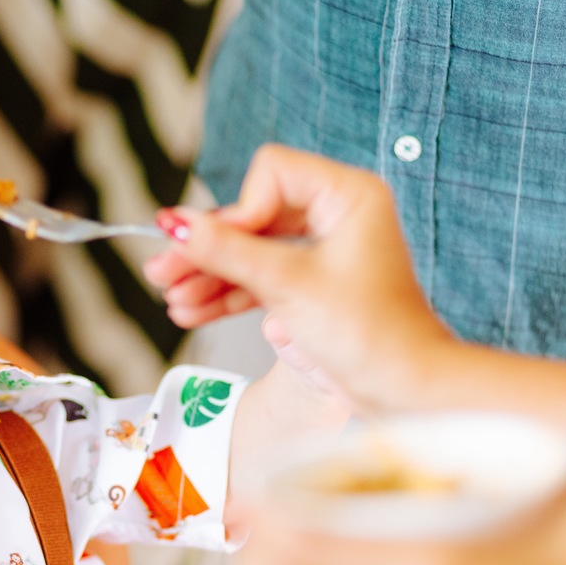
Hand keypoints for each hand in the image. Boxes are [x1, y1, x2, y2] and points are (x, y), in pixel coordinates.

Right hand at [146, 144, 454, 412]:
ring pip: (253, 250)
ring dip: (212, 276)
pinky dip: (232, 294)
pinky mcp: (315, 283)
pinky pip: (263, 276)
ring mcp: (326, 250)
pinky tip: (194, 310)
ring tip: (173, 301)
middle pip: (254, 214)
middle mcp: (338, 214)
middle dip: (208, 249)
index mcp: (348, 195)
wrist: (403, 390)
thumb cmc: (368, 333)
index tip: (217, 250)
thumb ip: (227, 251)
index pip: (271, 174)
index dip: (239, 210)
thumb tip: (175, 224)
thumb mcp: (287, 286)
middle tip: (162, 272)